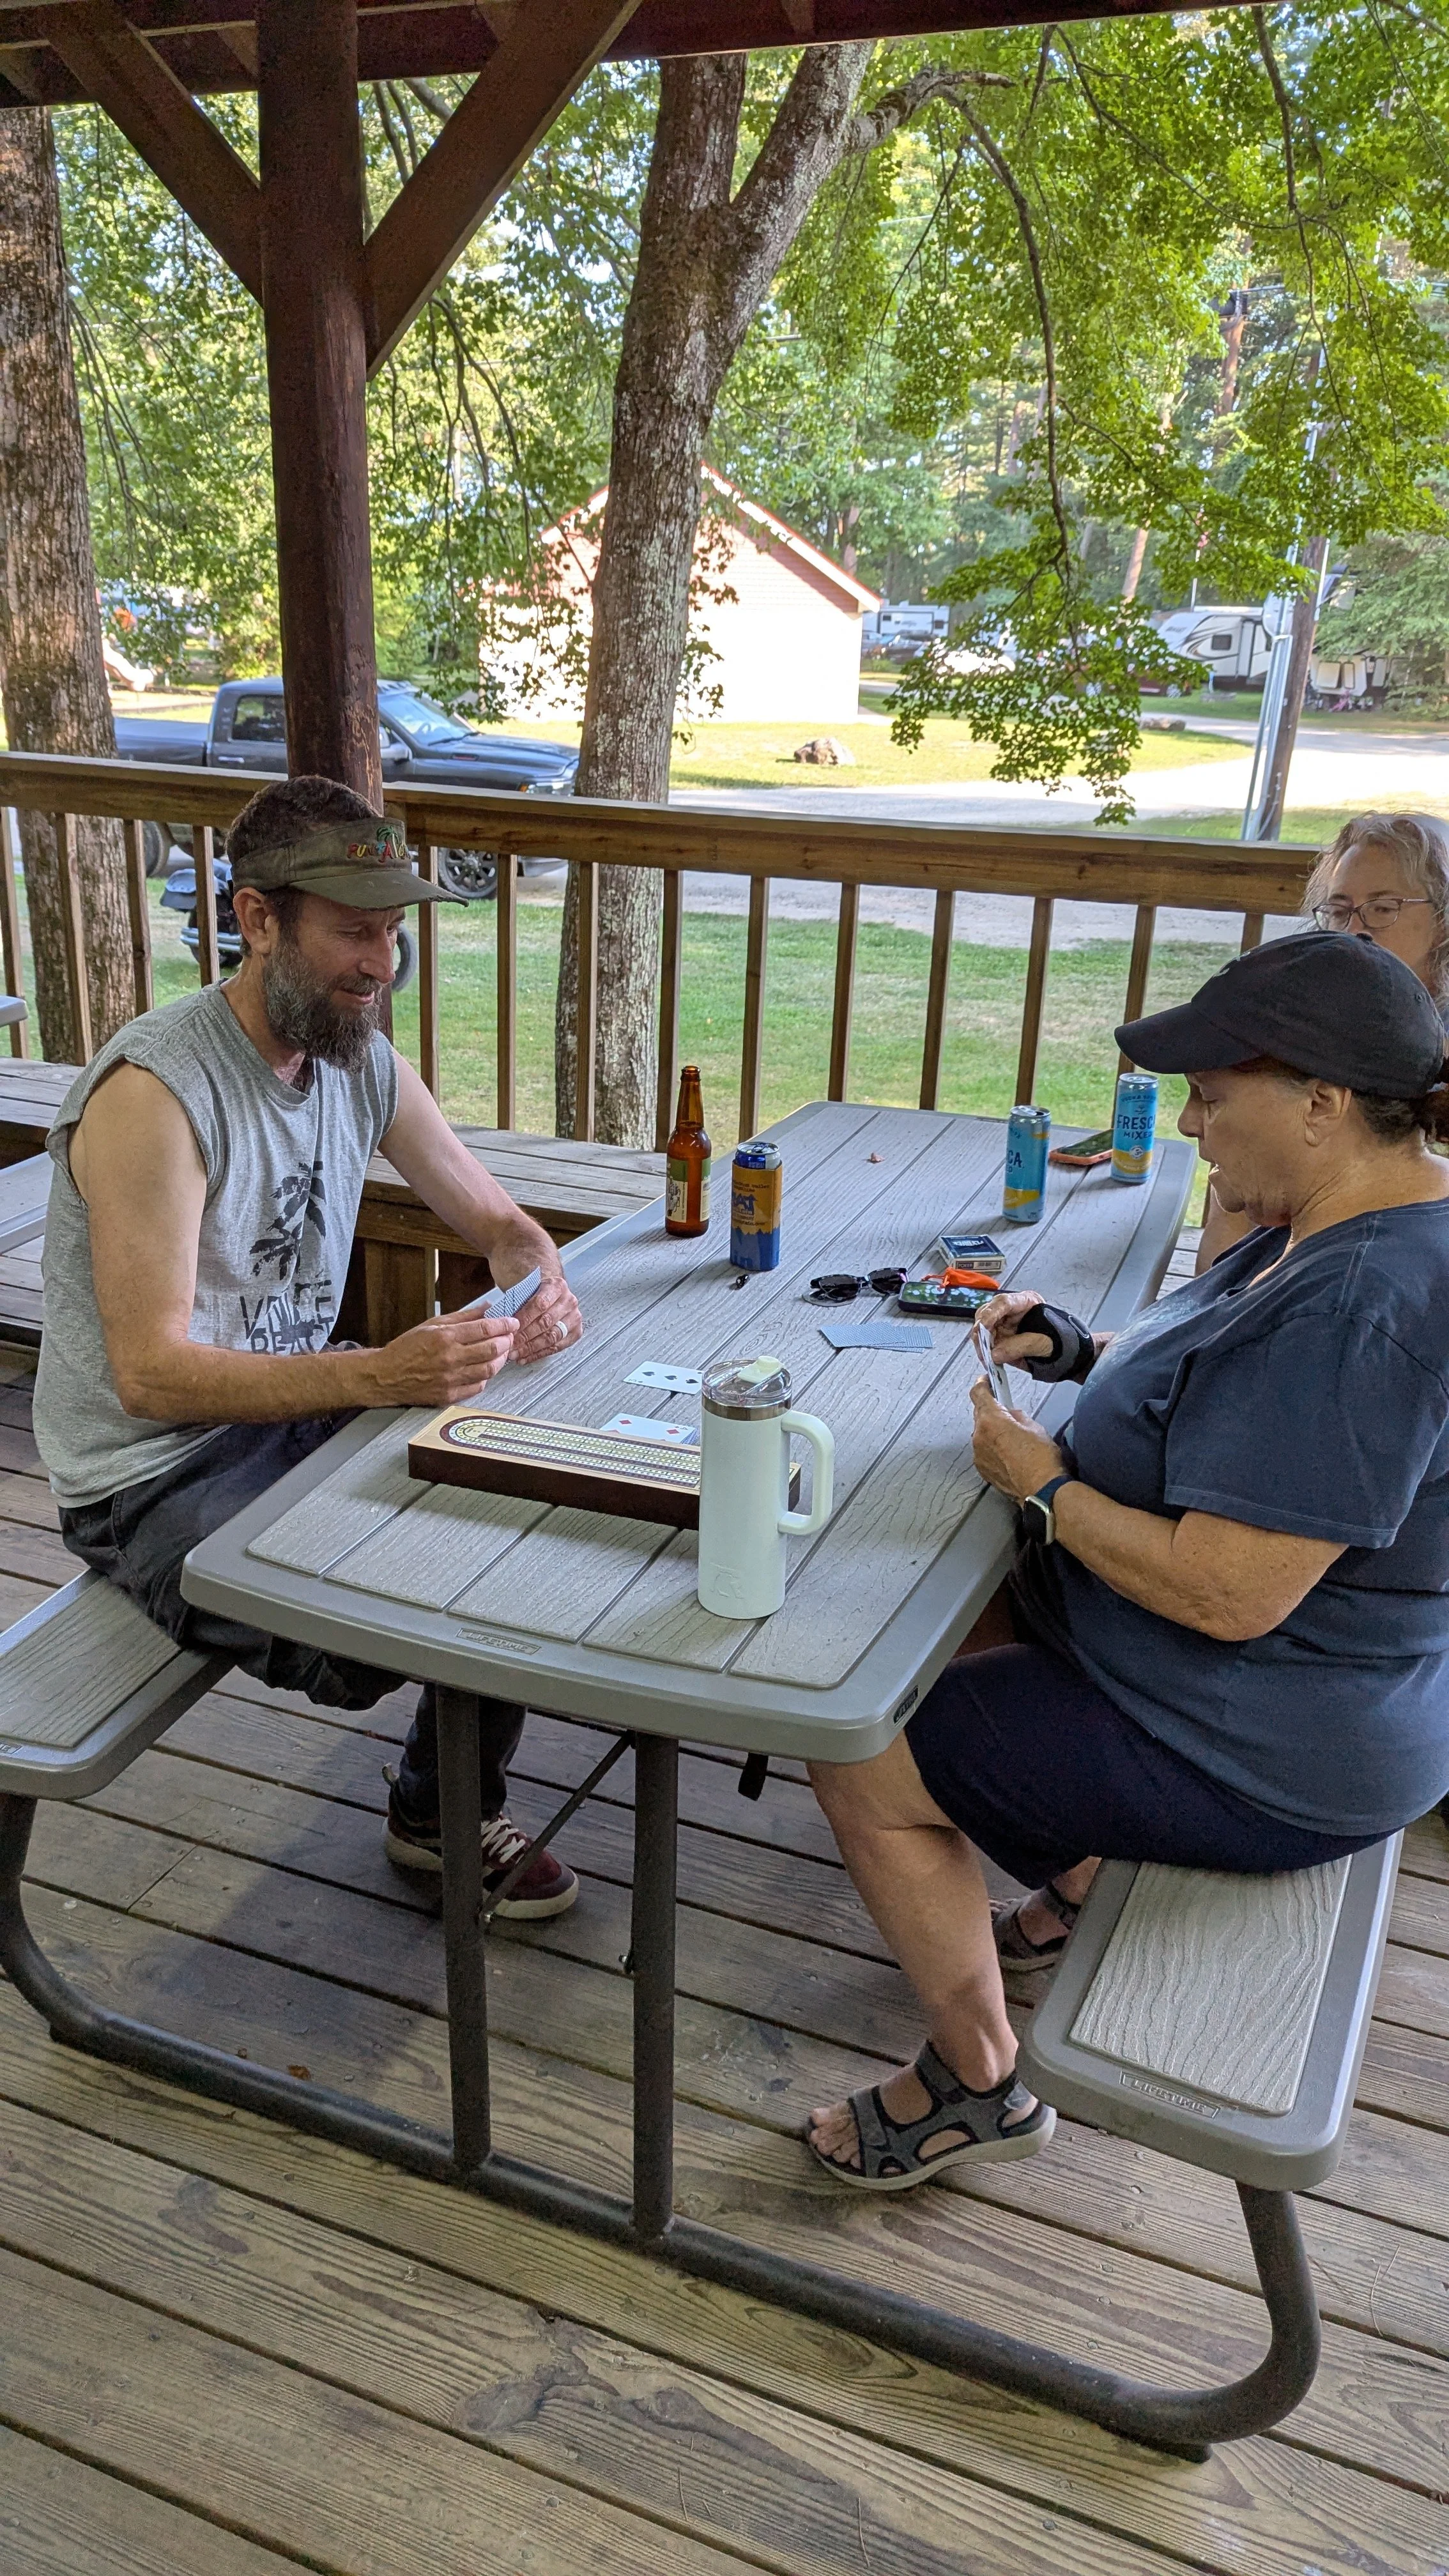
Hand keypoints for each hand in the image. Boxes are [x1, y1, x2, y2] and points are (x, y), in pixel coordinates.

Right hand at [366, 1309, 517, 1407]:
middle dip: (507, 1340)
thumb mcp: (432, 1324)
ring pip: (489, 1369)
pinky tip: (485, 1368)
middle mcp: (450, 1358)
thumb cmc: (407, 1347)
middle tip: (510, 1336)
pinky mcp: (449, 1395)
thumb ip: (463, 1316)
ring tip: (502, 1352)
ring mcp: (450, 1379)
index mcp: (445, 1337)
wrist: (386, 1375)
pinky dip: (486, 1376)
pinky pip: (478, 1386)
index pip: (485, 1329)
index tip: (513, 1322)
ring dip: (501, 1359)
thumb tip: (488, 1307)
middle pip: (492, 1349)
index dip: (504, 1324)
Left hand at [511, 1271, 582, 1363]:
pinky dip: (539, 1354)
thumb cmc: (538, 1292)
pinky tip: (525, 1358)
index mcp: (557, 1286)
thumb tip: (504, 1319)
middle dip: (526, 1336)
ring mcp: (574, 1318)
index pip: (540, 1304)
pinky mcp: (576, 1333)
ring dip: (531, 1348)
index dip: (524, 1319)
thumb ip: (518, 1299)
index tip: (510, 1329)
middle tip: (510, 1345)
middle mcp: (569, 1302)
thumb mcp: (529, 1287)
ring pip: (552, 1337)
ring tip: (515, 1354)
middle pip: (546, 1322)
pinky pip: (556, 1347)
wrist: (555, 1294)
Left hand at [970, 1377, 1064, 1503]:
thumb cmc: (1042, 1459)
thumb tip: (1011, 1414)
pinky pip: (983, 1451)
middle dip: (990, 1410)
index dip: (981, 1385)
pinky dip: (991, 1448)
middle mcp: (979, 1436)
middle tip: (1005, 1411)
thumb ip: (1018, 1416)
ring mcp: (978, 1454)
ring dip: (991, 1431)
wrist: (1042, 1491)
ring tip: (1010, 1437)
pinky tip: (1007, 1453)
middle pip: (979, 1414)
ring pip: (981, 1434)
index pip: (978, 1394)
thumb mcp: (1034, 1427)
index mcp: (992, 1420)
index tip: (985, 1381)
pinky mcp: (982, 1469)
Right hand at [976, 1289, 1055, 1366]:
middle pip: (987, 1314)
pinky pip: (986, 1344)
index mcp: (1026, 1302)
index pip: (1004, 1302)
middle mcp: (1012, 1312)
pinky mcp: (1001, 1340)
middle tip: (982, 1345)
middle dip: (982, 1330)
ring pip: (983, 1329)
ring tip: (986, 1357)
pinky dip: (985, 1353)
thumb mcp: (1045, 1343)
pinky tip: (988, 1360)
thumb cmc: (1062, 1343)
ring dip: (981, 1343)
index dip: (991, 1313)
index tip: (983, 1326)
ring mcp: (1004, 1326)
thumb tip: (996, 1354)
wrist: (1068, 1358)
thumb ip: (1021, 1346)